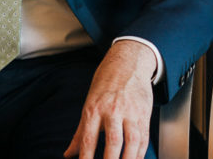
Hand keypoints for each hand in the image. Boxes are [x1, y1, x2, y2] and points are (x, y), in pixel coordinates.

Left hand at [64, 40, 154, 158]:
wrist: (128, 62)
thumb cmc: (106, 83)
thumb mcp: (89, 104)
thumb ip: (80, 133)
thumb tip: (68, 154)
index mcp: (95, 109)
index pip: (89, 139)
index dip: (86, 158)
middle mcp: (113, 111)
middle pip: (112, 142)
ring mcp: (130, 112)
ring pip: (132, 141)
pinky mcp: (144, 114)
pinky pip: (144, 138)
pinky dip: (140, 153)